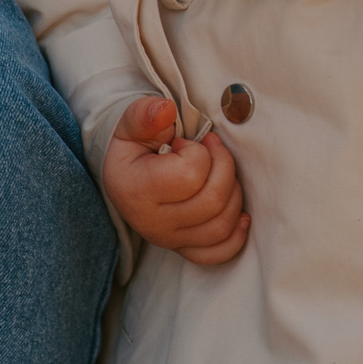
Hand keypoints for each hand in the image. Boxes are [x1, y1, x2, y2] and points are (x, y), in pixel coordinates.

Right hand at [100, 95, 248, 264]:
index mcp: (137, 190)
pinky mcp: (184, 248)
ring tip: (218, 172)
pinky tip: (239, 212)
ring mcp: (170, 240)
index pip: (190, 175)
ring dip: (233, 193)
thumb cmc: (133, 145)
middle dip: (224, 166)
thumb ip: (145, 115)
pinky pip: (219, 252)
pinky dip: (235, 234)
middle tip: (211, 149)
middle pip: (213, 202)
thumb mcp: (131, 124)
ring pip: (222, 226)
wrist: (124, 173)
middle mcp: (153, 223)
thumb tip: (166, 111)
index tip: (184, 143)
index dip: (198, 151)